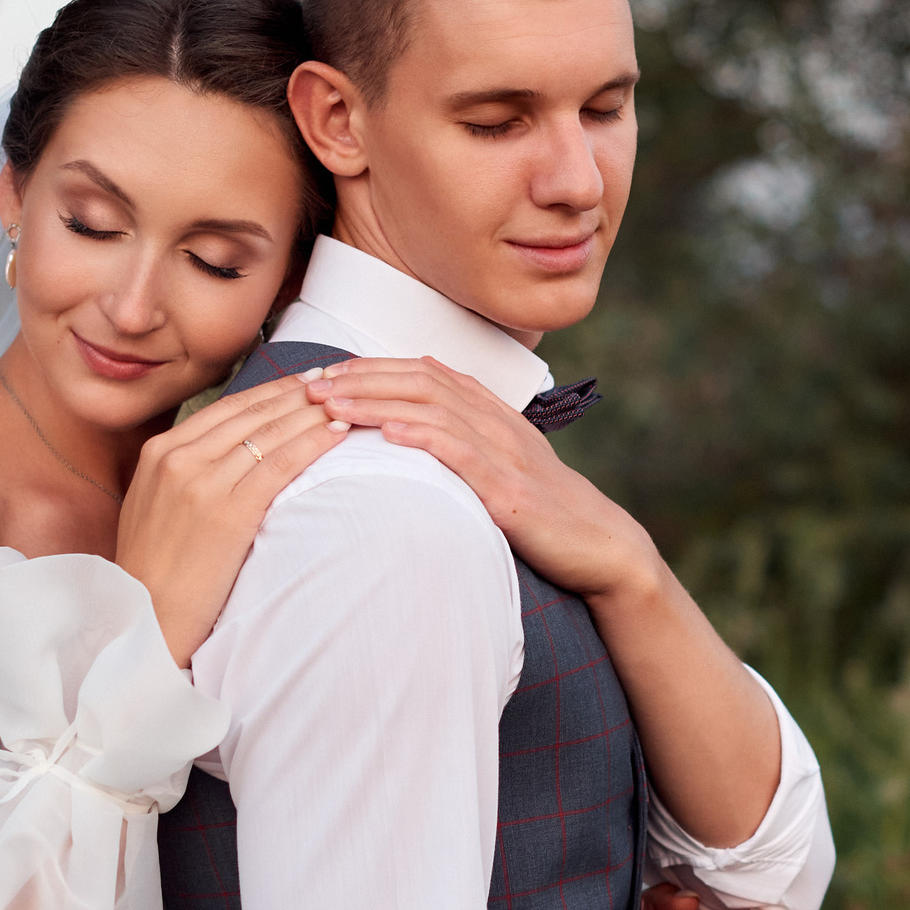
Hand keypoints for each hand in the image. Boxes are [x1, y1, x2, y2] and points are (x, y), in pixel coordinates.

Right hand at [115, 379, 346, 663]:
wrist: (144, 617)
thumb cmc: (154, 571)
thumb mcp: (154, 506)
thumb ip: (181, 472)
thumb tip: (223, 454)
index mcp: (159, 452)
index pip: (227, 409)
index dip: (269, 392)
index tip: (301, 382)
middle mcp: (178, 458)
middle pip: (251, 413)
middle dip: (297, 393)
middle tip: (334, 378)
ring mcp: (202, 483)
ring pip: (270, 432)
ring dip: (313, 412)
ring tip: (345, 400)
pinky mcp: (228, 512)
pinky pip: (280, 464)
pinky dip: (313, 442)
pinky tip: (338, 431)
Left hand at [301, 358, 662, 603]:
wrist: (599, 542)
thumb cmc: (542, 506)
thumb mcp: (499, 461)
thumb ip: (460, 435)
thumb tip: (408, 418)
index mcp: (489, 411)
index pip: (421, 372)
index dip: (370, 367)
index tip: (323, 371)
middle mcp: (495, 422)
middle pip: (419, 381)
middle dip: (360, 378)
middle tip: (310, 382)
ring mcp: (504, 453)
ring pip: (432, 411)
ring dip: (376, 403)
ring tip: (330, 405)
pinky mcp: (509, 491)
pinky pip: (462, 455)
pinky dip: (423, 438)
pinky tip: (389, 434)